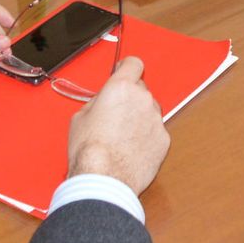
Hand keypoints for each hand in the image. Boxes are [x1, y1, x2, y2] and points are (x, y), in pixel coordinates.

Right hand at [66, 56, 169, 194]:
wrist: (104, 178)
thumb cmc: (89, 150)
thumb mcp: (80, 117)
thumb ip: (98, 101)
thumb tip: (103, 101)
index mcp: (121, 88)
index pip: (133, 63)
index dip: (127, 68)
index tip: (123, 72)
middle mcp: (142, 99)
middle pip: (141, 89)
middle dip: (130, 98)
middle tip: (116, 115)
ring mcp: (156, 119)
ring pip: (149, 111)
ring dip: (139, 118)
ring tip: (122, 137)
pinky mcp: (164, 139)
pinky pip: (155, 131)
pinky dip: (146, 137)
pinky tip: (131, 149)